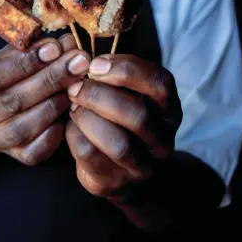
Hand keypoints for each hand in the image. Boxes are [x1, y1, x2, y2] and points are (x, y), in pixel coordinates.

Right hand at [0, 34, 89, 165]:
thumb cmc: (5, 73)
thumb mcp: (7, 54)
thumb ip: (31, 47)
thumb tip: (64, 42)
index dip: (24, 63)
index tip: (54, 48)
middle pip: (14, 101)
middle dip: (52, 78)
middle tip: (80, 61)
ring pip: (25, 127)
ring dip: (56, 102)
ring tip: (78, 83)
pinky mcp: (16, 156)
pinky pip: (36, 151)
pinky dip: (55, 133)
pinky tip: (71, 111)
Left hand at [66, 54, 182, 197]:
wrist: (120, 169)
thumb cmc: (119, 117)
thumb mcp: (127, 91)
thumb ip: (115, 74)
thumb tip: (84, 59)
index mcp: (169, 108)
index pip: (159, 83)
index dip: (126, 70)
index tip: (95, 65)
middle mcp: (163, 138)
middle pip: (138, 115)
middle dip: (99, 96)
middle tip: (75, 86)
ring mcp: (142, 165)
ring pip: (118, 143)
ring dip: (87, 117)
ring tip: (73, 106)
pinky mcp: (115, 182)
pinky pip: (90, 155)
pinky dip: (73, 134)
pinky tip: (72, 125)